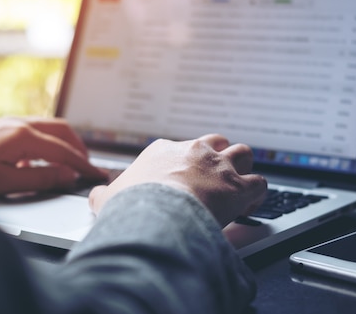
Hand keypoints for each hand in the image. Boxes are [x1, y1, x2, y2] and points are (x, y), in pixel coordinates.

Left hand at [0, 117, 106, 196]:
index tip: (97, 174)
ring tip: (70, 163)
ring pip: (48, 127)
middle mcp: (17, 123)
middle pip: (61, 129)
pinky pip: (33, 130)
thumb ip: (40, 178)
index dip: (84, 164)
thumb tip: (67, 175)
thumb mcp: (5, 182)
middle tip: (89, 165)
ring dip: (63, 143)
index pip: (64, 150)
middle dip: (79, 147)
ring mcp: (8, 122)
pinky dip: (46, 143)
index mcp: (21, 135)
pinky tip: (39, 163)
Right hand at [89, 134, 266, 226]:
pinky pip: (259, 182)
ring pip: (242, 153)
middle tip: (215, 173)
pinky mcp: (238, 187)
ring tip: (239, 181)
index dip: (186, 162)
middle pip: (216, 141)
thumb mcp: (107, 197)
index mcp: (165, 151)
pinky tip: (252, 201)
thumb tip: (95, 196)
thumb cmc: (132, 205)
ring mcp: (218, 167)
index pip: (181, 148)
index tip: (184, 177)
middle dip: (219, 155)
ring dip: (243, 166)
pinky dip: (258, 191)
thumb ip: (103, 194)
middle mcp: (195, 152)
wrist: (155, 214)